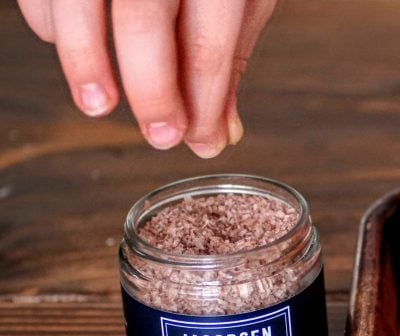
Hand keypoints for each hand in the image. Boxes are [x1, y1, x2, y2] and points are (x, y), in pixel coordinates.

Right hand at [17, 0, 276, 157]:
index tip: (199, 140)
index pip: (209, 40)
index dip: (203, 99)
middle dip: (151, 87)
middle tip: (160, 136)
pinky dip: (55, 21)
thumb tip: (218, 132)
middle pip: (146, 16)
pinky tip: (73, 51)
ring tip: (98, 106)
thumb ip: (229, 58)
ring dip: (86, 59)